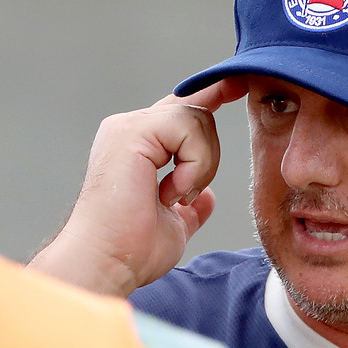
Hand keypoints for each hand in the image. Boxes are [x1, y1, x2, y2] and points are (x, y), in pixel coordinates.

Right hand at [29, 81, 243, 297]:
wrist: (106, 263)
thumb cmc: (131, 251)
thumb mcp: (172, 225)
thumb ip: (189, 205)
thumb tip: (205, 198)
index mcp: (138, 146)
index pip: (182, 109)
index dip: (214, 94)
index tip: (241, 84)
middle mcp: (130, 129)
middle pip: (197, 110)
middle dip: (209, 155)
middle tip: (185, 197)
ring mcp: (129, 127)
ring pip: (197, 116)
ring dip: (202, 164)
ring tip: (175, 197)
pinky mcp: (132, 132)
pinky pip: (188, 126)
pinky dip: (194, 164)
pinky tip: (172, 192)